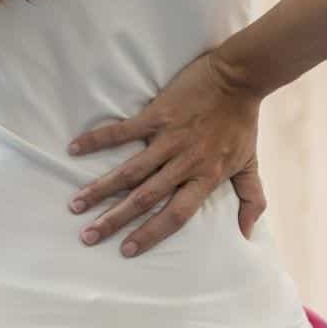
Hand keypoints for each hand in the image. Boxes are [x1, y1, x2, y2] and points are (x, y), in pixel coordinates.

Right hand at [65, 51, 267, 255]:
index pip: (175, 215)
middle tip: (88, 237)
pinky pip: (122, 131)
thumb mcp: (250, 163)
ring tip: (76, 204)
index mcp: (205, 178)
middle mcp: (184, 163)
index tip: (126, 250)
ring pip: (129, 171)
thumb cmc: (242, 122)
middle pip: (144, 198)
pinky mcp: (157, 115)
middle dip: (113, 219)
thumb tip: (247, 233)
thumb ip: (252, 199)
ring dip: (100, 189)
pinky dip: (97, 140)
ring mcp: (168, 139)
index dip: (150, 233)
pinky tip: (74, 149)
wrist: (239, 77)